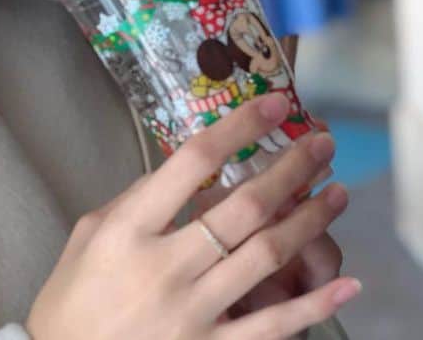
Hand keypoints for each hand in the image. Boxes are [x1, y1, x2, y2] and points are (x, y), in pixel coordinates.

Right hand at [26, 93, 360, 339]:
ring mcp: (192, 314)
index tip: (272, 105)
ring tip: (337, 192)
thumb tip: (193, 169)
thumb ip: (139, 198)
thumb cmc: (74, 295)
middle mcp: (165, 267)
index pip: (193, 162)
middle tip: (322, 145)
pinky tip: (348, 284)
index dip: (238, 127)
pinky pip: (272, 326)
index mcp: (130, 228)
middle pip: (243, 207)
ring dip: (310, 221)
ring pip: (267, 258)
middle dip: (291, 170)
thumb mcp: (91, 231)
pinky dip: (315, 306)